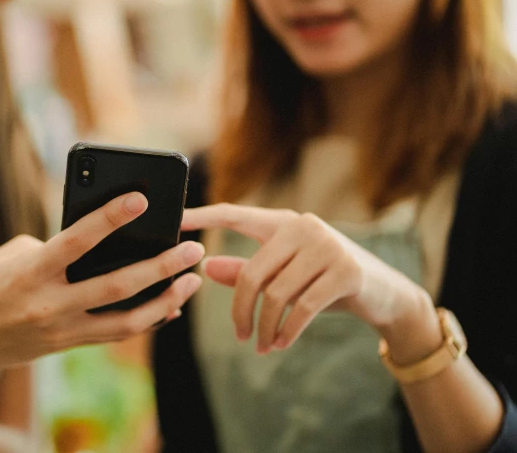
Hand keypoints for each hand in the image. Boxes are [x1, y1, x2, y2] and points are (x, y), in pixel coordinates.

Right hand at [0, 192, 204, 373]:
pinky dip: (145, 320)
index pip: (78, 240)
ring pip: (126, 320)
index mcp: (32, 272)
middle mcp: (50, 304)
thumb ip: (55, 247)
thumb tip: (99, 243)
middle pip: (118, 285)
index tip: (141, 199)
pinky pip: (115, 333)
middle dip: (161, 266)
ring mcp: (61, 330)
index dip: (111, 217)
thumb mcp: (12, 256)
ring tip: (190, 282)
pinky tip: (167, 307)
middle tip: (191, 249)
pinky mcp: (67, 345)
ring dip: (165, 300)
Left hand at [182, 204, 424, 353]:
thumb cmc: (326, 283)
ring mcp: (327, 246)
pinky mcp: (345, 271)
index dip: (205, 216)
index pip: (236, 215)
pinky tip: (280, 344)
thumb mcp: (286, 276)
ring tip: (262, 346)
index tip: (177, 220)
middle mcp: (304, 226)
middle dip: (241, 311)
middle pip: (253, 272)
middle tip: (241, 336)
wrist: (385, 294)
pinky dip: (286, 332)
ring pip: (276, 294)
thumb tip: (205, 266)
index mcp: (284, 223)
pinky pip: (301, 308)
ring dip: (265, 328)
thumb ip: (247, 271)